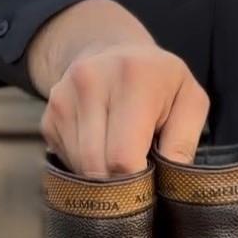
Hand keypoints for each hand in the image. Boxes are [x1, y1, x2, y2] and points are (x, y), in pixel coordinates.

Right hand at [39, 41, 209, 176]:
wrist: (112, 51)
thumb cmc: (159, 82)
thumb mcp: (189, 101)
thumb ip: (184, 142)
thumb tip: (170, 183)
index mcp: (133, 77)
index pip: (123, 158)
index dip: (138, 184)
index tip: (150, 185)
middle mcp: (90, 82)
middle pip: (97, 168)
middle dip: (120, 184)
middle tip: (138, 178)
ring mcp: (63, 99)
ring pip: (80, 169)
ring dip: (102, 176)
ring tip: (120, 157)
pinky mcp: (48, 117)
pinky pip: (66, 162)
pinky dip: (85, 167)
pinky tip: (102, 148)